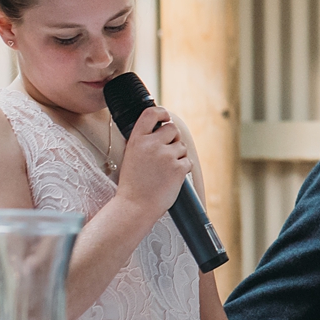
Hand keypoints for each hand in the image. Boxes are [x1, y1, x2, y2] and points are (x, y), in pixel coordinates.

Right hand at [115, 106, 190, 221]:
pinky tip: (171, 178)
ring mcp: (166, 156)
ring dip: (177, 156)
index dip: (161, 112)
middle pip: (172, 128)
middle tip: (166, 153)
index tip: (165, 117)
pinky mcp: (178, 168)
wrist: (135, 206)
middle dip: (173, 139)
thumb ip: (144, 141)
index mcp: (137, 140)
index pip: (151, 114)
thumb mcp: (131, 156)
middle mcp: (152, 145)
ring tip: (164, 171)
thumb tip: (161, 129)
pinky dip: (183, 169)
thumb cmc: (133, 184)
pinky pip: (188, 161)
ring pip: (182, 146)